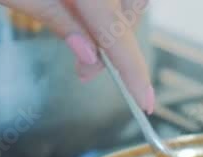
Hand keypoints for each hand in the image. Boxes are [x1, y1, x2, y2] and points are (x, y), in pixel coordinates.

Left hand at [0, 0, 153, 112]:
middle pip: (129, 10)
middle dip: (116, 42)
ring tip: (82, 37)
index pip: (115, 31)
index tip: (144, 101)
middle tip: (86, 69)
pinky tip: (86, 9)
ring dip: (112, 20)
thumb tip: (90, 57)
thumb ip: (58, 20)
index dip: (132, 69)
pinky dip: (108, 3)